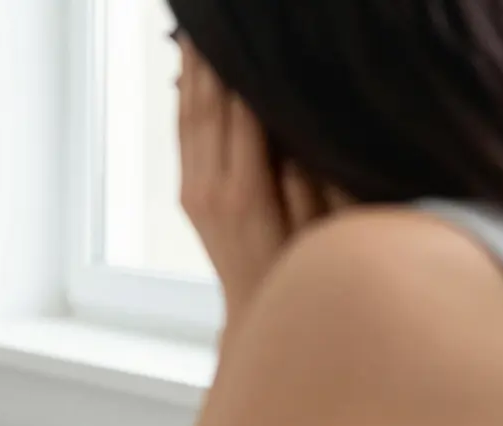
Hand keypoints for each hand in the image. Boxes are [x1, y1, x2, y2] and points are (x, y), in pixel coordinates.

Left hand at [177, 39, 323, 324]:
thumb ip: (305, 171)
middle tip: (210, 18)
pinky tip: (190, 72)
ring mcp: (193, 192)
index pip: (239, 111)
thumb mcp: (318, 225)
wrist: (258, 319)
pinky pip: (184, 136)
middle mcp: (210, 187)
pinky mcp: (189, 195)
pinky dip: (186, 98)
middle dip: (209, 56)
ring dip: (191, 69)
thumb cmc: (302, 275)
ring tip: (193, 29)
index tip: (244, 34)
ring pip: (188, 117)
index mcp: (245, 191)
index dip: (239, 67)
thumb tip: (286, 120)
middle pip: (206, 105)